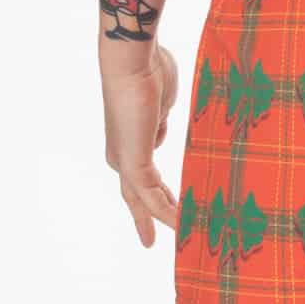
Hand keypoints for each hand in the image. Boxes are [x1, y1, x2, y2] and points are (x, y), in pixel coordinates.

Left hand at [102, 42, 179, 247]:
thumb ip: (160, 119)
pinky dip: (166, 210)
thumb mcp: (162, 102)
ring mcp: (126, 160)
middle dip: (146, 217)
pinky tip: (181, 222)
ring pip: (144, 199)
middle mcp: (123, 155)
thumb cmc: (149, 71)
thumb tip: (161, 123)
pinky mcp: (131, 162)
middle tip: (149, 242)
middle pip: (136, 195)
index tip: (170, 206)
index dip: (155, 195)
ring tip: (181, 234)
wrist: (132, 61)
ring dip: (163, 217)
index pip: (143, 177)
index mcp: (130, 140)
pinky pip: (151, 194)